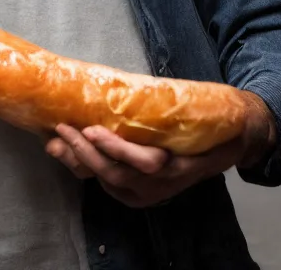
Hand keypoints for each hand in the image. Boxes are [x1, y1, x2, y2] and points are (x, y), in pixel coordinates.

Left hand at [45, 91, 276, 209]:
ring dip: (78, 161)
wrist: (225, 148)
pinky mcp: (135, 195)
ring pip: (108, 181)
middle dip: (86, 152)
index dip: (117, 149)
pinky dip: (84, 169)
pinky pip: (107, 185)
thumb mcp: (196, 115)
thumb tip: (130, 85)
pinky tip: (65, 153)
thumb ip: (167, 107)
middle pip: (117, 174)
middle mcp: (162, 184)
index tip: (92, 130)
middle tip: (63, 128)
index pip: (145, 163)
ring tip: (54, 141)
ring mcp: (148, 193)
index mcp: (178, 164)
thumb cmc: (207, 123)